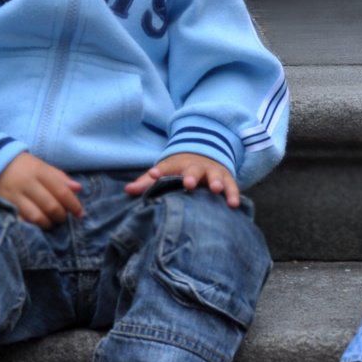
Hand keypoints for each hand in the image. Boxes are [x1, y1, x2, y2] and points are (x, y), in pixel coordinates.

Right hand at [0, 151, 84, 226]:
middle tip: (63, 218)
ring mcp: (13, 195)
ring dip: (47, 223)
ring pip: (36, 217)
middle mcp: (26, 183)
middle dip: (61, 216)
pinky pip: (20, 221)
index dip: (74, 205)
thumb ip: (59, 177)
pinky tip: (35, 226)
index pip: (61, 191)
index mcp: (38, 171)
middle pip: (50, 206)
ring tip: (50, 223)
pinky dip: (30, 226)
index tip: (80, 214)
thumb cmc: (21, 165)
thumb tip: (78, 188)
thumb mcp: (41, 165)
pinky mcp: (2, 205)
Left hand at [125, 152, 240, 208]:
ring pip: (216, 176)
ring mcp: (213, 172)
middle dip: (192, 176)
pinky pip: (231, 186)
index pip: (167, 167)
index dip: (160, 171)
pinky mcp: (227, 179)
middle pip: (194, 169)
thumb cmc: (180, 170)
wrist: (206, 156)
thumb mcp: (165, 172)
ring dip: (216, 182)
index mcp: (179, 165)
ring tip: (216, 189)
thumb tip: (127, 190)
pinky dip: (233, 194)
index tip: (153, 174)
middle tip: (189, 183)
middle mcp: (197, 167)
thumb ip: (147, 182)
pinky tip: (234, 204)